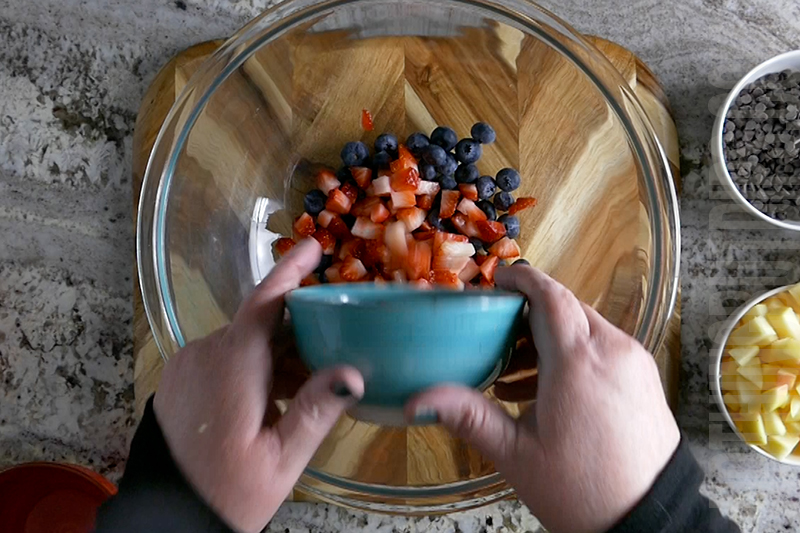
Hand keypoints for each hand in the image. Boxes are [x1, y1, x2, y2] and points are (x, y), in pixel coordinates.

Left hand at [154, 238, 363, 532]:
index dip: (291, 270)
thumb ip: (316, 410)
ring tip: (304, 389)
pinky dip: (252, 367)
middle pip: (259, 325)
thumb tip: (352, 372)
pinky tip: (272, 398)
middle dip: (297, 333)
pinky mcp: (179, 378)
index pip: (265, 302)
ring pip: (243, 343)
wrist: (168, 517)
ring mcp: (188, 365)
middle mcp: (205, 354)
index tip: (314, 246)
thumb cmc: (228, 491)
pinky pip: (223, 358)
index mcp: (232, 365)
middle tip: (331, 352)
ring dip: (275, 356)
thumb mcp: (281, 459)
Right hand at [406, 265, 679, 532]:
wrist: (649, 522)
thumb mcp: (515, 454)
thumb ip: (467, 416)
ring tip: (514, 372)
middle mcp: (612, 350)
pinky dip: (575, 354)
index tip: (497, 281)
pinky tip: (546, 389)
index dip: (521, 280)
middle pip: (566, 307)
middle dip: (530, 314)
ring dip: (551, 337)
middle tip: (496, 333)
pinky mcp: (644, 379)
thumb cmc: (582, 491)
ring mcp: (634, 363)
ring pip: (586, 326)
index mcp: (578, 361)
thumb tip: (418, 402)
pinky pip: (605, 347)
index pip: (549, 295)